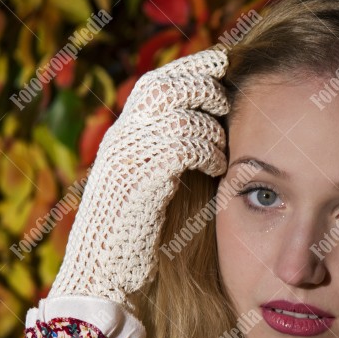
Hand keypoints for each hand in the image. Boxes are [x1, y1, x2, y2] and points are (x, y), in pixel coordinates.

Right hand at [48, 48, 229, 313]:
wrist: (110, 275)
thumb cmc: (146, 233)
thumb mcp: (163, 181)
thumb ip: (181, 150)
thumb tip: (222, 121)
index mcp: (126, 134)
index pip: (159, 81)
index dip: (193, 67)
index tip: (225, 62)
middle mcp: (121, 138)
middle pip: (166, 86)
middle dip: (204, 87)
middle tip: (228, 101)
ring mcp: (126, 157)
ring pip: (178, 113)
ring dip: (211, 126)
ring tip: (224, 148)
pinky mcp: (138, 179)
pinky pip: (181, 144)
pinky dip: (207, 150)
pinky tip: (218, 166)